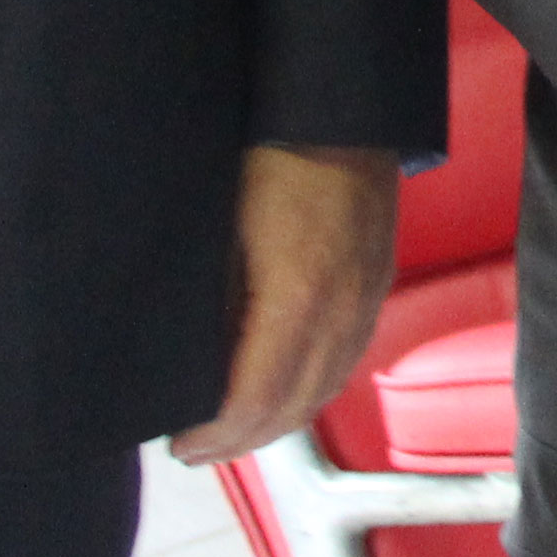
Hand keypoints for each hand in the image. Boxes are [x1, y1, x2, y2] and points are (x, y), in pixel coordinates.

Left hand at [169, 145, 404, 463]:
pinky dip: (312, 389)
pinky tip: (284, 387)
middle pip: (295, 407)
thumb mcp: (221, 227)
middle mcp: (343, 308)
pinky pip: (347, 359)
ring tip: (233, 430)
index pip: (257, 397)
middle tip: (196, 450)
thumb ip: (215, 301)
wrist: (342, 106)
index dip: (216, 434)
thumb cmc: (268, 154)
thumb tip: (190, 360)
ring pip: (326, 389)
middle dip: (242, 440)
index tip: (179, 444)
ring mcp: (367, 297)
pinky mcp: (377, 282)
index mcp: (298, 295)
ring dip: (279, 421)